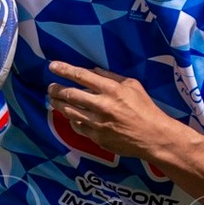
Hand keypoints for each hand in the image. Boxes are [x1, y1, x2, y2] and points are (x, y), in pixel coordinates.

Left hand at [46, 60, 180, 158]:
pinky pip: (78, 127)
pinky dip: (72, 120)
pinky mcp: (97, 138)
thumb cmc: (145, 108)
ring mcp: (97, 123)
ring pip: (70, 112)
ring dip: (58, 104)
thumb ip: (111, 77)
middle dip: (56, 89)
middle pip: (70, 94)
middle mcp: (101, 105)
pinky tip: (71, 116)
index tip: (52, 66)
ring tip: (54, 100)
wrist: (153, 137)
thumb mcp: (133, 85)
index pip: (81, 75)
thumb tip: (93, 70)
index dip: (64, 70)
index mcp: (111, 89)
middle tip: (50, 87)